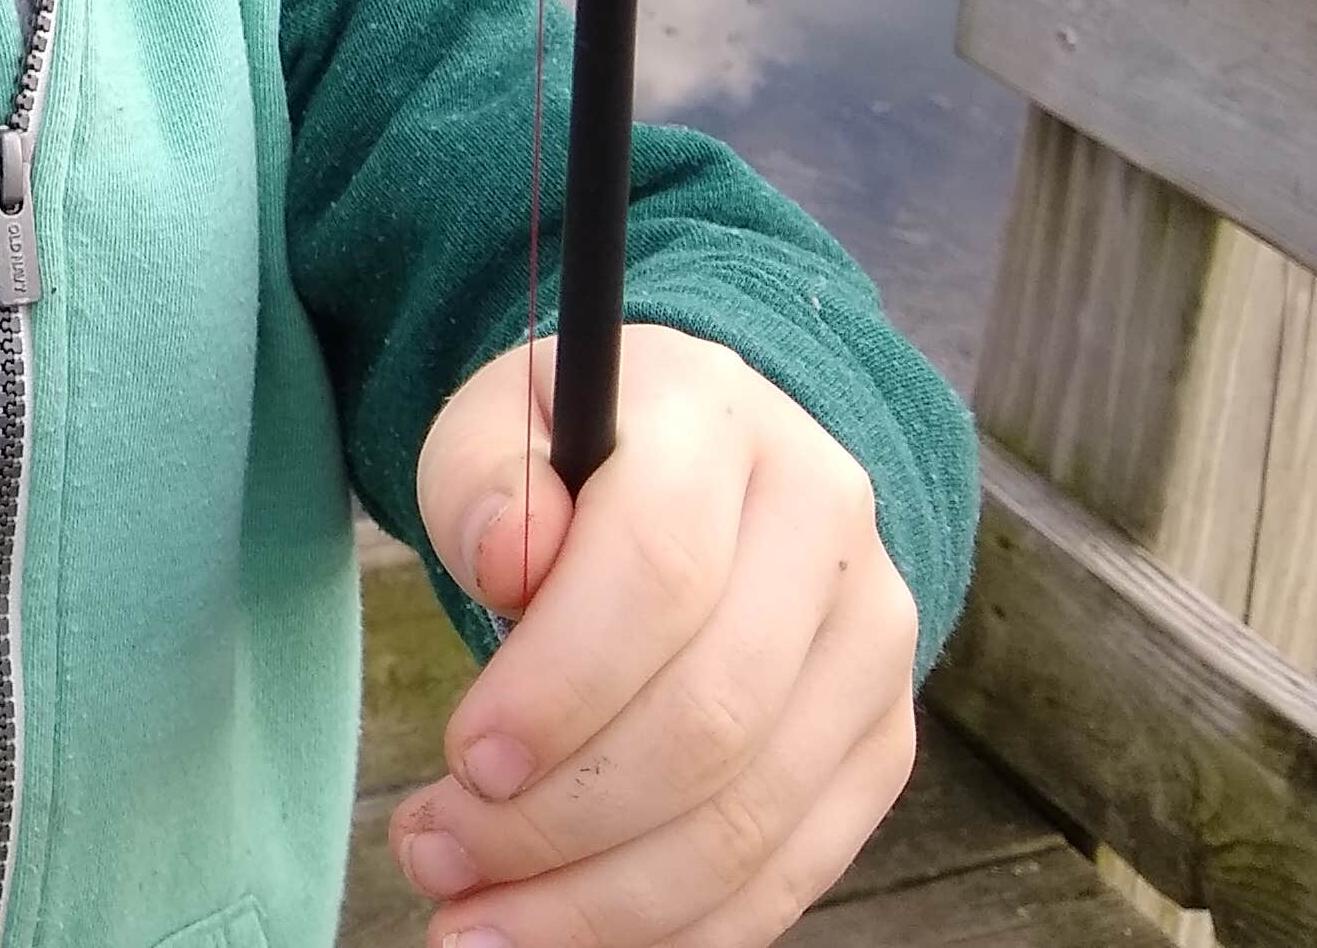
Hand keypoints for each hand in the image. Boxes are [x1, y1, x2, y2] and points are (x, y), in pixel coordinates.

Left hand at [389, 328, 921, 947]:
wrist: (702, 467)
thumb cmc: (573, 459)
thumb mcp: (498, 421)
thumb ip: (483, 477)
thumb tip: (505, 560)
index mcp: (723, 426)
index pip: (660, 570)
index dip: (559, 684)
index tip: (462, 756)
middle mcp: (829, 530)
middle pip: (710, 718)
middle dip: (558, 817)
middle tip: (435, 851)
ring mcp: (872, 645)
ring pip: (749, 819)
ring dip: (600, 900)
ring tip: (473, 917)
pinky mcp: (881, 743)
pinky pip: (788, 872)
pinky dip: (672, 928)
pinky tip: (568, 935)